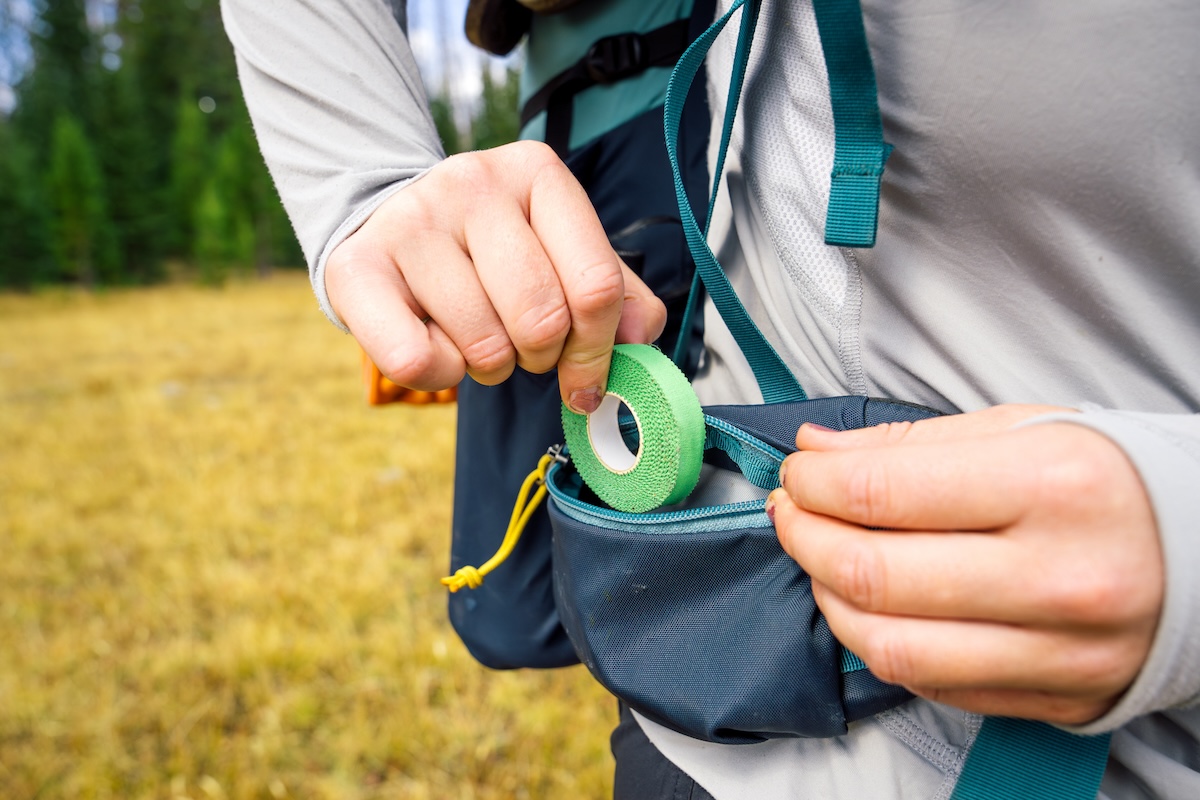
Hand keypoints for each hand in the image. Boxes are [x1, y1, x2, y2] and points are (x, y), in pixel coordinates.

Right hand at [326, 141, 666, 412]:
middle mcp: (472, 183)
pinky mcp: (357, 266)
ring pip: (484, 347)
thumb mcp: (559, 254)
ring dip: (490, 367)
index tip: (587, 373)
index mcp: (537, 174)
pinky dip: (439, 375)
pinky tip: (435, 344)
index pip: (596, 285)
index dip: (599, 349)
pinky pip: (417, 362)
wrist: (388, 227)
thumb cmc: (487, 253)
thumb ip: (614, 293)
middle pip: (543, 319)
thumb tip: (641, 334)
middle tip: (525, 348)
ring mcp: (412, 221)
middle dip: (542, 358)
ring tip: (476, 335)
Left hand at [767, 404, 1163, 724]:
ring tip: (823, 560)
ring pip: (889, 644)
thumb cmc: (1108, 480)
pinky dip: (880, 642)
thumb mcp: (1022, 430)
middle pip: (873, 574)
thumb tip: (817, 453)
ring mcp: (1058, 650)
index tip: (797, 474)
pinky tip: (876, 605)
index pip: (881, 492)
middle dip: (804, 538)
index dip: (813, 483)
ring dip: (828, 599)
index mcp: (1051, 486)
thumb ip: (908, 444)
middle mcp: (1058, 576)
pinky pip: (931, 682)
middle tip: (793, 512)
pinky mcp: (1054, 696)